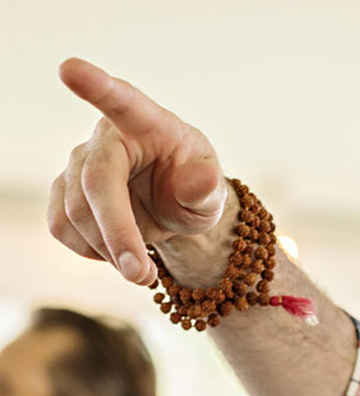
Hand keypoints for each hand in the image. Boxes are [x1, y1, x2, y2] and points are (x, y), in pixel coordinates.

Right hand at [49, 58, 228, 285]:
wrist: (175, 206)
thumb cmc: (195, 189)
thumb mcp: (212, 193)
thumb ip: (207, 190)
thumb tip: (202, 183)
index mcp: (147, 124)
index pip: (121, 101)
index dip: (95, 86)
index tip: (70, 69)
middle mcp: (105, 138)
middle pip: (94, 185)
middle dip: (116, 234)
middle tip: (142, 276)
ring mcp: (78, 163)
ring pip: (75, 212)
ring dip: (109, 251)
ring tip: (143, 268)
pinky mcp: (63, 191)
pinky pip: (62, 227)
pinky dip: (90, 251)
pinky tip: (115, 249)